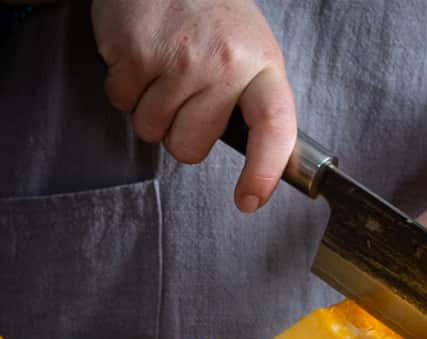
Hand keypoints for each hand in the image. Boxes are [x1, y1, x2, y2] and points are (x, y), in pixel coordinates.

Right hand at [91, 0, 295, 211]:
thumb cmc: (214, 15)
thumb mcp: (252, 53)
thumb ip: (254, 104)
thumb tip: (264, 163)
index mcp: (262, 67)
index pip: (274, 128)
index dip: (263, 172)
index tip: (249, 200)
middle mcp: (223, 64)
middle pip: (190, 148)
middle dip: (180, 135)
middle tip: (184, 97)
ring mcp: (178, 59)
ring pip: (152, 131)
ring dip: (151, 110)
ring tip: (163, 69)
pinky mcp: (134, 52)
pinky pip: (121, 102)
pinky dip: (125, 88)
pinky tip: (141, 56)